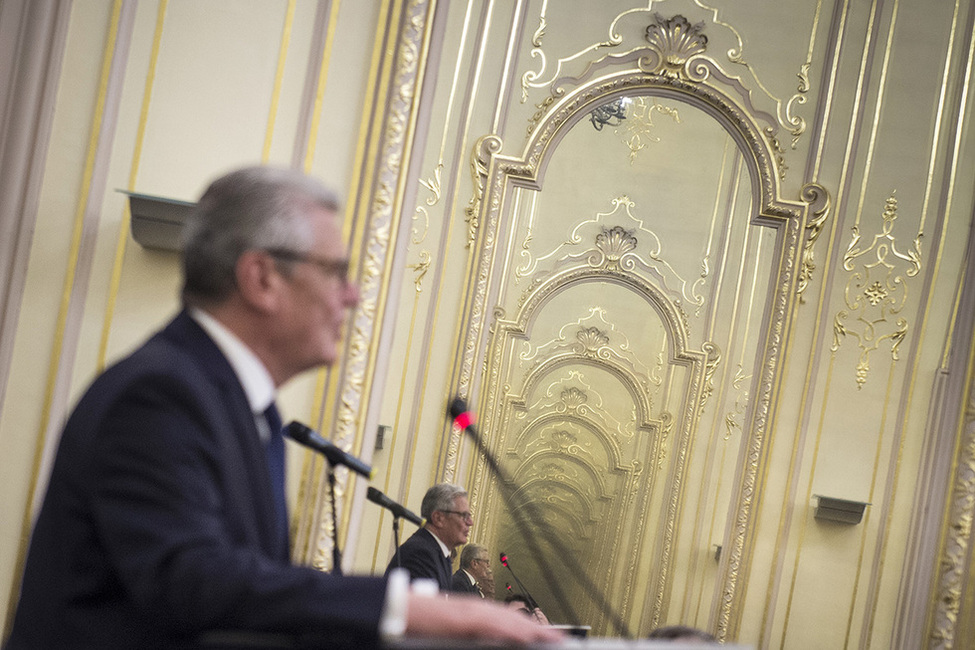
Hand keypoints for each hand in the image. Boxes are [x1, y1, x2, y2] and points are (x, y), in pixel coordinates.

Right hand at [405, 593, 563, 644]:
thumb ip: (470, 633)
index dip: (527, 627)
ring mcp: (471, 612)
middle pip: (512, 618)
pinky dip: (511, 630)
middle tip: (558, 638)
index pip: (506, 619)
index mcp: (473, 613)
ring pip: (508, 620)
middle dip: (536, 629)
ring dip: (531, 630)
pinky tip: (525, 636)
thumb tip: (481, 637)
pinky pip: (493, 625)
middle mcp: (475, 609)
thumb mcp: (452, 631)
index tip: (545, 634)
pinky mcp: (465, 618)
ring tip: (551, 638)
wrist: (400, 611)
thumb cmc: (421, 625)